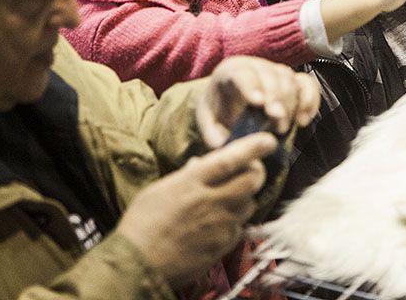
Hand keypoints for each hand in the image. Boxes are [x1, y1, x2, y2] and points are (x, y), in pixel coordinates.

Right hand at [116, 133, 273, 285]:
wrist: (138, 263)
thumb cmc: (141, 224)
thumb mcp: (159, 190)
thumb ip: (185, 176)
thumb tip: (200, 163)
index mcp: (191, 183)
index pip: (229, 160)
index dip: (252, 148)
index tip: (268, 141)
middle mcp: (209, 202)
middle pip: (250, 182)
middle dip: (255, 173)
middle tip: (250, 170)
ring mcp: (218, 226)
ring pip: (249, 204)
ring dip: (245, 197)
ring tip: (229, 197)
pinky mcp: (221, 247)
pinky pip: (240, 228)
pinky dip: (235, 221)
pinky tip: (221, 221)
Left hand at [197, 56, 320, 143]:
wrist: (229, 104)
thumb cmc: (218, 113)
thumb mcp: (209, 124)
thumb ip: (215, 136)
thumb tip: (232, 148)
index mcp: (230, 71)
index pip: (243, 73)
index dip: (251, 86)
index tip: (258, 104)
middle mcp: (255, 66)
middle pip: (271, 76)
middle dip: (276, 100)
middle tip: (277, 124)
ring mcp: (276, 71)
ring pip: (290, 79)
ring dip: (291, 104)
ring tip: (283, 128)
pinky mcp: (293, 80)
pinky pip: (308, 84)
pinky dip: (310, 100)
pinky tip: (303, 120)